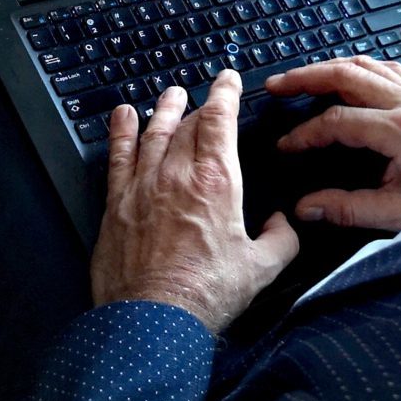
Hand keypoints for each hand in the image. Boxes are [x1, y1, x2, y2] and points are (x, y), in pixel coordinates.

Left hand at [91, 70, 299, 333]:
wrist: (153, 320)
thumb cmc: (207, 294)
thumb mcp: (263, 267)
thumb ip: (282, 237)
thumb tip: (284, 222)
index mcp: (217, 182)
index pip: (220, 121)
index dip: (225, 93)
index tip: (228, 79)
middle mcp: (177, 175)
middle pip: (187, 124)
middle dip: (199, 105)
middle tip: (203, 96)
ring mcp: (142, 186)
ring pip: (152, 133)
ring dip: (162, 110)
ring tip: (169, 95)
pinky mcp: (116, 205)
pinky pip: (117, 156)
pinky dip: (120, 132)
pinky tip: (122, 117)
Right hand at [265, 57, 400, 232]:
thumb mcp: (398, 212)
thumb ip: (348, 208)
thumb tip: (308, 208)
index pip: (337, 121)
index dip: (305, 133)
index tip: (286, 146)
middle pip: (346, 75)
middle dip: (306, 77)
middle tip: (278, 84)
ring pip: (368, 65)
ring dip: (332, 67)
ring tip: (305, 76)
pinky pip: (390, 68)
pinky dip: (363, 68)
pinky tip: (351, 75)